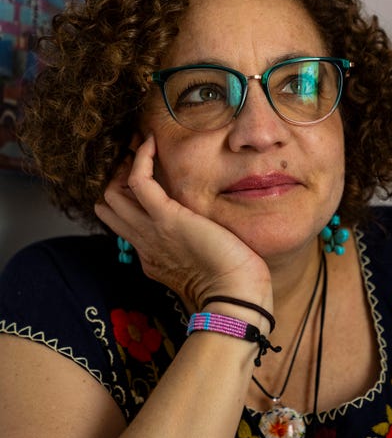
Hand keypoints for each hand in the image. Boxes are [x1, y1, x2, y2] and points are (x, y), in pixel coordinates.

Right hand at [95, 135, 272, 312]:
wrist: (234, 295)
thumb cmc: (230, 284)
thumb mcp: (203, 267)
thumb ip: (193, 251)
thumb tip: (202, 235)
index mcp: (152, 256)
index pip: (124, 224)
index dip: (126, 200)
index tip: (140, 177)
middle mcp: (144, 243)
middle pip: (110, 207)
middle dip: (118, 180)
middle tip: (137, 158)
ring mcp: (151, 230)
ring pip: (114, 194)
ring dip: (125, 166)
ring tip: (141, 146)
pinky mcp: (166, 217)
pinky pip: (139, 180)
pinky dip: (141, 158)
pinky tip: (150, 142)